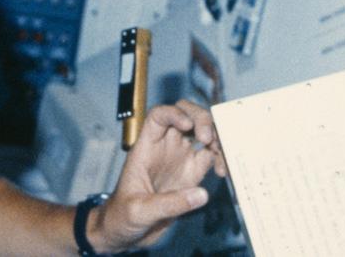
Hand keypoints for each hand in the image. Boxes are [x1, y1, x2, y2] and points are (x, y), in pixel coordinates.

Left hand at [89, 99, 227, 252]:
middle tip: (208, 139)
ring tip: (221, 153)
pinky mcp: (192, 173)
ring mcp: (180, 158)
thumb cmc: (121, 216)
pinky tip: (223, 171)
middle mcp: (165, 147)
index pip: (159, 115)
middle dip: (201, 119)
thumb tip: (201, 195)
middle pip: (186, 115)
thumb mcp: (138, 211)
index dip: (174, 112)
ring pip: (202, 131)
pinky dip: (221, 157)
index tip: (187, 125)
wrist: (126, 232)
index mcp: (146, 147)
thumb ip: (168, 204)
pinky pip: (212, 156)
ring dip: (216, 136)